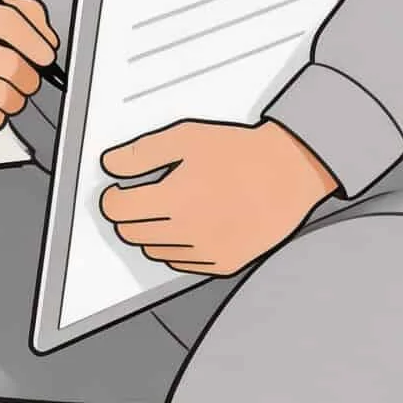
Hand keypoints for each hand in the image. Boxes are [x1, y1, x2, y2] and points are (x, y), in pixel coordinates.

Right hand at [0, 0, 58, 165]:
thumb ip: (15, 16)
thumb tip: (46, 37)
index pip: (4, 19)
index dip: (34, 39)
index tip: (45, 54)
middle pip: (8, 62)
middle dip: (28, 76)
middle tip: (27, 80)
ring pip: (2, 94)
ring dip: (14, 99)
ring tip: (4, 96)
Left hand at [96, 120, 341, 275]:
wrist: (290, 172)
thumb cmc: (243, 154)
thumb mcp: (185, 138)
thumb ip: (141, 153)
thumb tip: (112, 165)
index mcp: (175, 200)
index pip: (118, 211)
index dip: (112, 197)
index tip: (117, 190)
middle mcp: (189, 232)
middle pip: (131, 232)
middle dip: (130, 213)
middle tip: (142, 196)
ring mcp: (207, 253)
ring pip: (154, 249)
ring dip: (151, 231)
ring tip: (171, 207)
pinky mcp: (223, 264)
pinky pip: (181, 262)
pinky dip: (177, 247)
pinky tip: (189, 224)